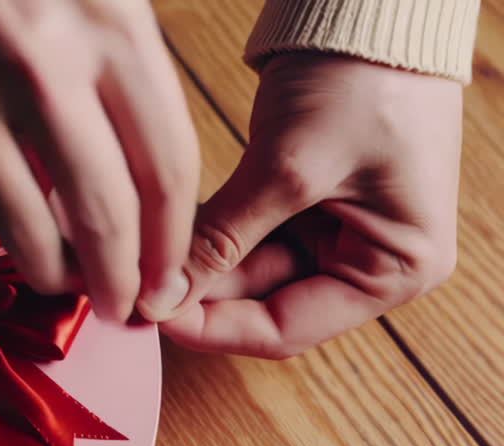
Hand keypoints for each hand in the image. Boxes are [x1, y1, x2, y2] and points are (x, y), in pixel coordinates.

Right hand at [0, 0, 199, 320]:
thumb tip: (157, 192)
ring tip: (54, 277)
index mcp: (105, 19)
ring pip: (23, 223)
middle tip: (120, 307)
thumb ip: (128, 65)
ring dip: (47, 270)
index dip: (172, 240)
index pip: (165, 162)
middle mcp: (34, 57)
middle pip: (103, 211)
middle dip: (119, 280)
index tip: (168, 278)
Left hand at [142, 54, 460, 357]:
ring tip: (135, 258)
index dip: (214, 329)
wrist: (374, 8)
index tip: (153, 315)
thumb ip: (225, 240)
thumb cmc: (364, 80)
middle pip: (262, 303)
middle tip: (132, 288)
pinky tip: (155, 230)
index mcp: (397, 271)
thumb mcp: (289, 169)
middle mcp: (370, 261)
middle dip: (197, 295)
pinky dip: (203, 234)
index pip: (287, 329)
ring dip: (193, 265)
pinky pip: (242, 235)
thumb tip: (162, 298)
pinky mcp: (303, 202)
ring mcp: (336, 232)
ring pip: (244, 270)